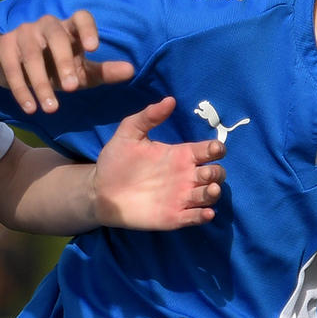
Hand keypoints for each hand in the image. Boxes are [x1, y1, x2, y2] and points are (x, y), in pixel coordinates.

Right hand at [0, 11, 135, 114]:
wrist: (13, 67)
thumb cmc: (55, 68)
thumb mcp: (81, 72)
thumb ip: (104, 72)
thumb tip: (131, 70)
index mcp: (69, 28)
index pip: (81, 17)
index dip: (87, 29)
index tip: (93, 48)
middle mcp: (46, 25)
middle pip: (56, 36)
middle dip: (64, 61)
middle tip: (71, 88)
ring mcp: (24, 34)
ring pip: (32, 55)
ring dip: (41, 83)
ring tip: (51, 109)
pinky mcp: (5, 47)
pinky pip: (13, 69)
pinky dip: (22, 90)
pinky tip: (30, 108)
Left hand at [90, 98, 224, 229]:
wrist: (100, 190)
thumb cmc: (116, 161)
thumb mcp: (129, 133)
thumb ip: (148, 116)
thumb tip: (170, 100)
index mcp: (180, 155)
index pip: (208, 150)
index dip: (216, 148)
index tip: (214, 149)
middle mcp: (185, 176)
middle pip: (215, 173)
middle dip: (217, 172)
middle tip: (204, 173)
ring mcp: (181, 197)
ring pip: (209, 195)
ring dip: (214, 193)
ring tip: (209, 190)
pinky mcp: (173, 217)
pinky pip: (195, 217)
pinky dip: (204, 216)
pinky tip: (205, 213)